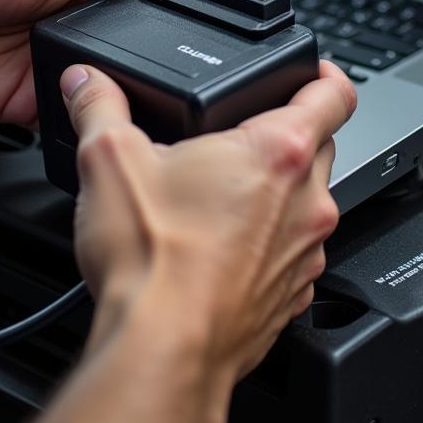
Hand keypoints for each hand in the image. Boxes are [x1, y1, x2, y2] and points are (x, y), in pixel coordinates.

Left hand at [0, 0, 180, 124]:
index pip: (145, 0)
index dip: (162, 12)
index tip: (175, 21)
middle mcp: (80, 25)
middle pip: (135, 52)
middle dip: (140, 58)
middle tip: (131, 55)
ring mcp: (61, 65)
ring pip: (109, 90)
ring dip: (112, 90)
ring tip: (104, 81)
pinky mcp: (40, 102)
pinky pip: (73, 119)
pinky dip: (81, 119)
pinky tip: (83, 111)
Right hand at [64, 60, 356, 395]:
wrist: (162, 351)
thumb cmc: (153, 261)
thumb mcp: (109, 160)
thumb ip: (99, 107)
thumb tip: (87, 82)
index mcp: (277, 152)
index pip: (336, 94)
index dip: (327, 73)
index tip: (315, 71)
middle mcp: (306, 201)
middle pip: (320, 147)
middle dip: (289, 135)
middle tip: (243, 137)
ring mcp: (306, 253)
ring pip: (308, 204)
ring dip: (278, 194)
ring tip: (221, 198)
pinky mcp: (292, 296)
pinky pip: (294, 255)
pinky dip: (269, 245)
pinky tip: (222, 251)